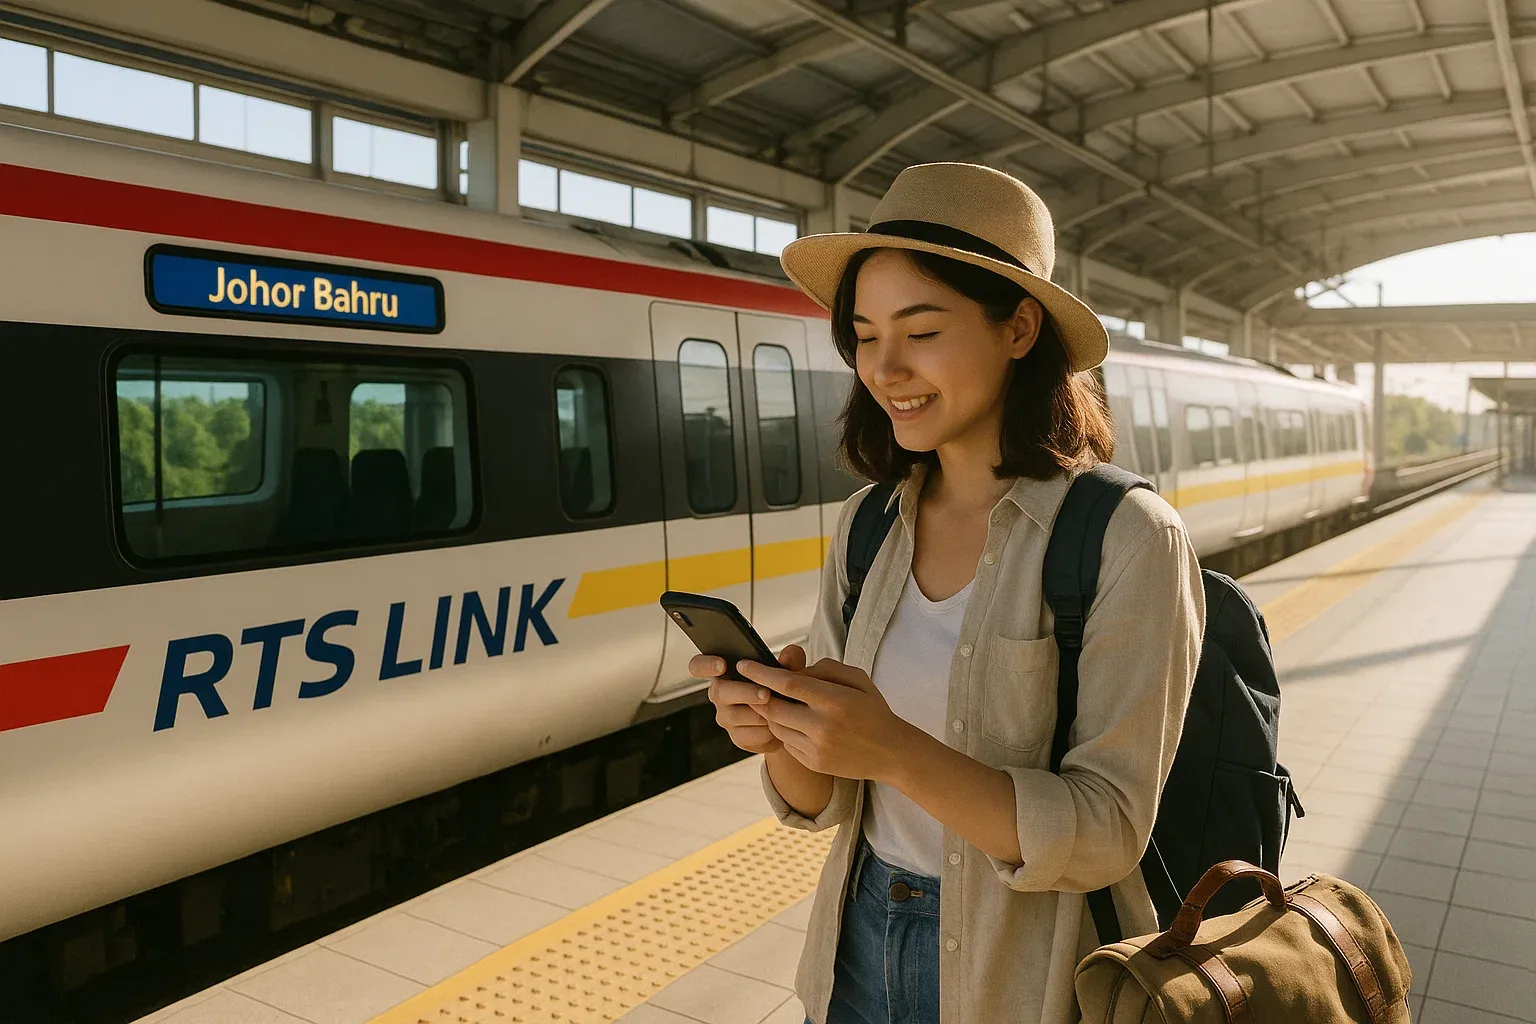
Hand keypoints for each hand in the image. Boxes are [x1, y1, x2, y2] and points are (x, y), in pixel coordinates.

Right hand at [694, 645, 811, 754]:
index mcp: (725, 672)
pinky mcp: (737, 737)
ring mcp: (726, 717)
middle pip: (718, 692)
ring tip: (778, 710)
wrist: (791, 722)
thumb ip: (790, 659)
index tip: (721, 665)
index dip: (705, 665)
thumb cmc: (782, 689)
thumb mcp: (788, 671)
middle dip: (744, 692)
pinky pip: (747, 735)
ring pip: (734, 716)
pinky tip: (777, 726)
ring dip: (758, 713)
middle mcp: (719, 694)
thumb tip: (789, 655)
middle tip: (765, 694)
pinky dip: (765, 731)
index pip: (699, 665)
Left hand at [738, 654, 913, 781]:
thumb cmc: (872, 709)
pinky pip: (786, 742)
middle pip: (774, 707)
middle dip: (757, 694)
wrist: (891, 752)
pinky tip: (794, 722)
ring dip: (769, 712)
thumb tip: (792, 670)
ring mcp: (816, 749)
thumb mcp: (857, 679)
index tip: (743, 664)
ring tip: (774, 701)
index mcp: (834, 701)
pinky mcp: (813, 763)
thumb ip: (824, 669)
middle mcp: (823, 727)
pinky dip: (784, 729)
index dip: (761, 673)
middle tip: (749, 683)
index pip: (787, 684)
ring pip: (775, 726)